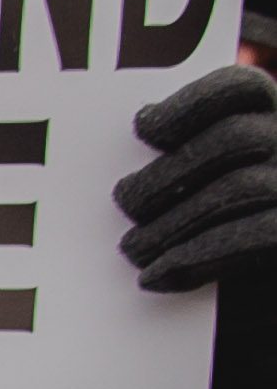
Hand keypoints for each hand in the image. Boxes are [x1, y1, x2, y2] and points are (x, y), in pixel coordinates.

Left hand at [119, 66, 276, 292]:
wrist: (260, 299)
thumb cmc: (213, 228)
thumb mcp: (200, 180)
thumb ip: (181, 156)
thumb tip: (139, 133)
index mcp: (273, 117)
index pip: (241, 89)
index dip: (190, 104)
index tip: (143, 127)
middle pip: (236, 138)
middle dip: (170, 171)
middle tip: (126, 201)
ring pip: (239, 189)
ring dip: (172, 223)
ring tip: (133, 249)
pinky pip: (256, 238)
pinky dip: (196, 257)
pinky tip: (156, 276)